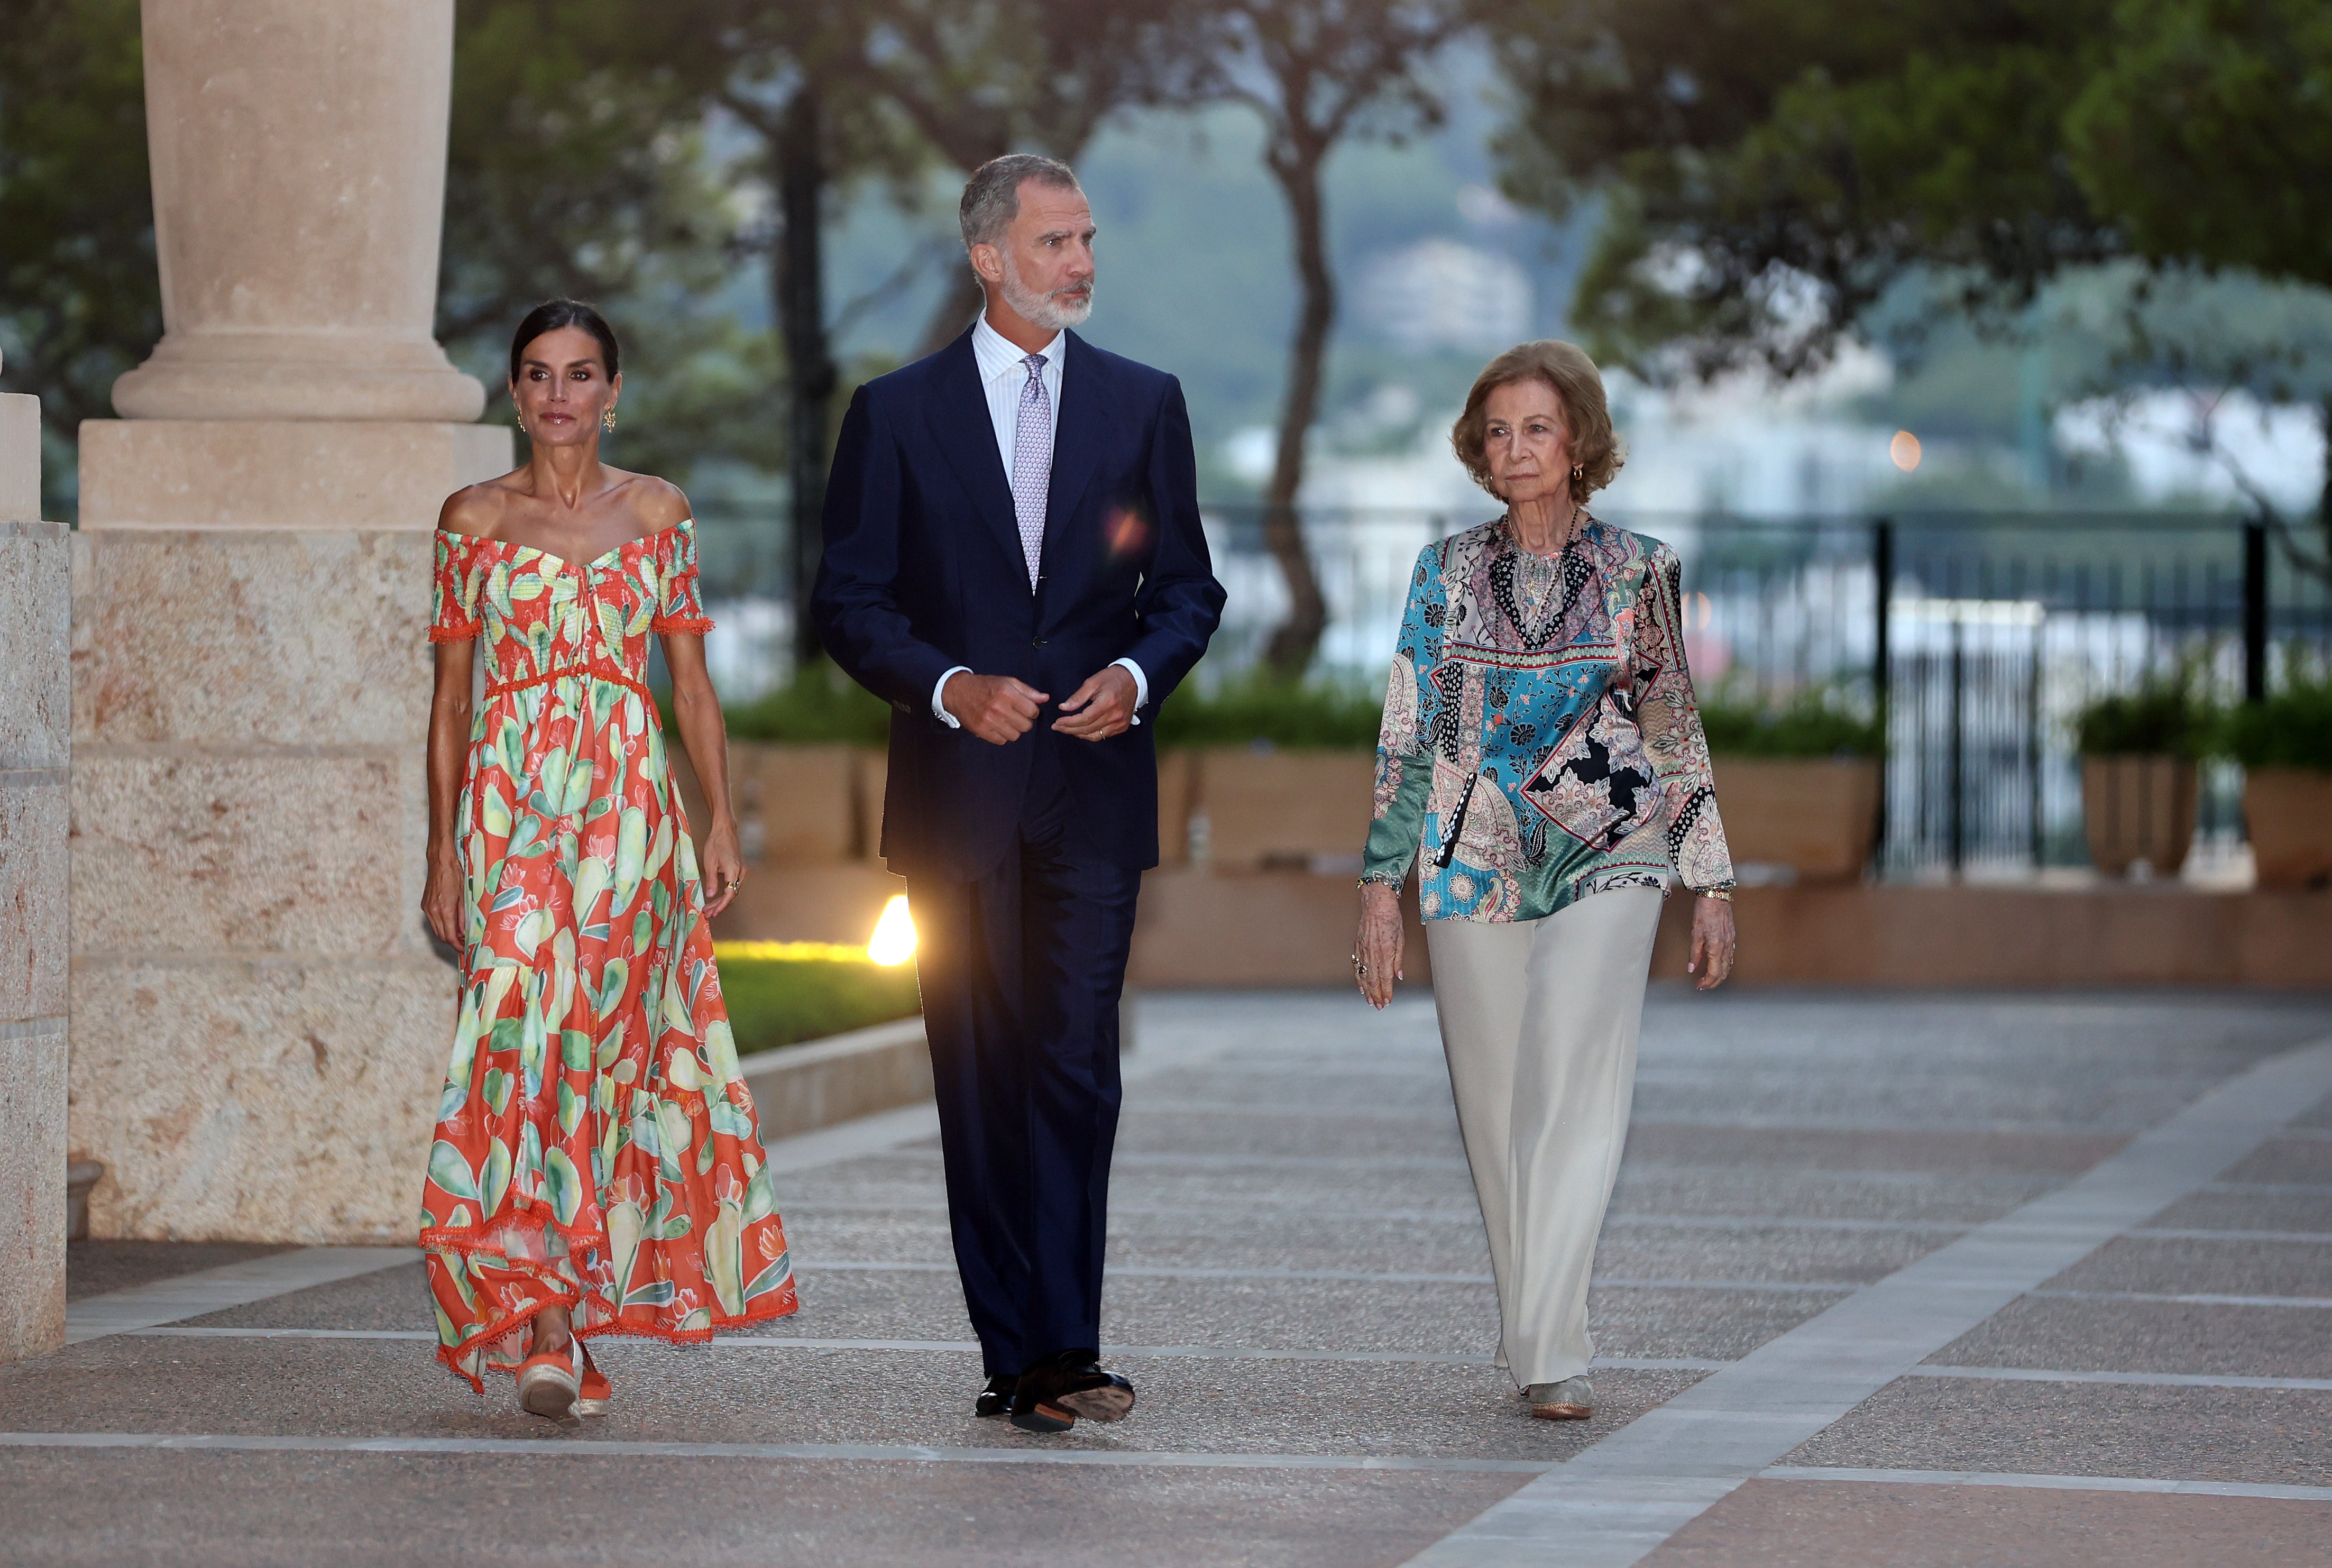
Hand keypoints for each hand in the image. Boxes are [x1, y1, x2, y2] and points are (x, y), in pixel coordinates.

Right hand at [422, 850, 464, 949]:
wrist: (440, 862)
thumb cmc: (455, 876)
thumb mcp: (464, 897)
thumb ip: (462, 916)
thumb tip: (463, 932)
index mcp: (445, 910)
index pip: (450, 936)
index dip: (457, 945)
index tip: (464, 949)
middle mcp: (433, 911)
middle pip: (442, 936)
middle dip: (452, 942)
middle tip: (464, 942)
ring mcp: (427, 908)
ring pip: (436, 930)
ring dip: (446, 935)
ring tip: (459, 933)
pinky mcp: (424, 905)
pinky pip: (432, 921)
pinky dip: (441, 926)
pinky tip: (450, 923)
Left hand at [700, 817, 746, 917]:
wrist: (725, 830)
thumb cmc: (716, 843)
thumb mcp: (710, 862)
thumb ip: (711, 880)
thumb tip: (711, 895)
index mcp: (734, 871)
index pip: (730, 895)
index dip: (721, 906)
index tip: (712, 913)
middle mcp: (741, 873)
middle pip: (732, 895)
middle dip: (720, 906)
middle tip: (708, 913)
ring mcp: (742, 871)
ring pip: (734, 892)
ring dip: (723, 901)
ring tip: (710, 908)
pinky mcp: (740, 870)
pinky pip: (734, 886)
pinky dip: (726, 893)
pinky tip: (717, 897)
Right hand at [943, 672, 1048, 744]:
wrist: (959, 692)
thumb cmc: (986, 686)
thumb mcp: (1008, 682)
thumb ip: (1028, 691)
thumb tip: (1045, 698)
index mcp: (1007, 693)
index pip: (1032, 711)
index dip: (1032, 711)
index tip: (1026, 709)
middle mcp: (998, 707)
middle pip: (1026, 726)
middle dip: (1024, 721)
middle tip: (1016, 715)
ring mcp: (989, 720)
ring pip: (1015, 736)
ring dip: (1014, 730)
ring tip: (1006, 721)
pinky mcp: (981, 730)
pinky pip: (1001, 741)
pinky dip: (1002, 736)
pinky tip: (997, 726)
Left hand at [1053, 665, 1138, 740]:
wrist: (1133, 679)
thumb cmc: (1113, 678)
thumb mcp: (1092, 682)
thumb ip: (1078, 697)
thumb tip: (1064, 708)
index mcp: (1107, 703)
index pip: (1084, 719)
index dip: (1068, 722)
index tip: (1057, 722)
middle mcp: (1115, 715)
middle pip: (1087, 729)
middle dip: (1069, 729)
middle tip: (1057, 727)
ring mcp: (1120, 723)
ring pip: (1094, 736)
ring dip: (1079, 734)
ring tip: (1068, 729)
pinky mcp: (1122, 726)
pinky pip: (1103, 736)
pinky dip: (1091, 734)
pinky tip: (1082, 729)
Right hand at [1353, 882, 1404, 1008]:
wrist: (1376, 903)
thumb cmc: (1391, 917)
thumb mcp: (1401, 938)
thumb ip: (1398, 959)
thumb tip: (1398, 976)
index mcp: (1385, 952)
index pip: (1385, 978)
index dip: (1387, 991)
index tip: (1388, 1001)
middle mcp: (1372, 953)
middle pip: (1373, 980)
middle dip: (1377, 995)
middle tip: (1379, 1006)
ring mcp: (1363, 950)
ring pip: (1364, 975)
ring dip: (1367, 990)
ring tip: (1370, 1001)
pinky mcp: (1357, 947)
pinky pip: (1357, 966)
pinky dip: (1358, 978)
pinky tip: (1361, 986)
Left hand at [1688, 894, 1735, 989]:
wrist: (1716, 896)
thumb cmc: (1704, 911)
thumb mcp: (1695, 933)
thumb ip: (1694, 953)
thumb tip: (1691, 967)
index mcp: (1716, 947)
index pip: (1714, 972)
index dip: (1707, 982)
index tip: (1699, 985)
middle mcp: (1726, 946)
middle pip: (1724, 972)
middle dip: (1714, 982)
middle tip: (1704, 985)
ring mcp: (1731, 942)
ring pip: (1729, 965)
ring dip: (1720, 975)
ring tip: (1710, 978)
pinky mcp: (1732, 937)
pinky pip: (1731, 956)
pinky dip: (1725, 965)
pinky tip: (1719, 965)